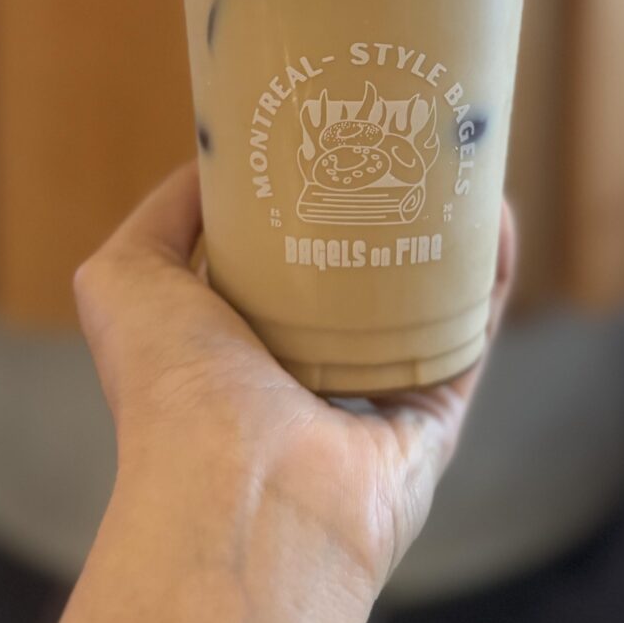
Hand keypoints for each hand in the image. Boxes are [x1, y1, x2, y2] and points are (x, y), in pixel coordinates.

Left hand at [73, 161, 515, 599]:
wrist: (243, 490)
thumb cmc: (173, 385)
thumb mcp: (126, 278)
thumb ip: (161, 216)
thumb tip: (214, 160)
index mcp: (233, 345)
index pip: (277, 261)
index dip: (303, 196)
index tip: (330, 132)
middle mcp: (303, 375)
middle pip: (357, 279)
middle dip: (382, 211)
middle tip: (405, 140)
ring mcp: (371, 399)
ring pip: (424, 304)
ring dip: (447, 238)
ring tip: (460, 166)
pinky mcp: (432, 419)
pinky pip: (472, 337)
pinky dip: (490, 278)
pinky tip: (496, 216)